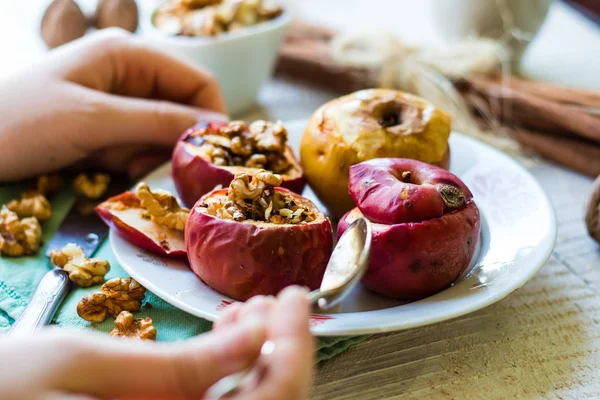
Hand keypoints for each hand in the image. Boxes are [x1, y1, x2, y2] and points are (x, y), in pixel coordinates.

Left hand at [0, 28, 226, 181]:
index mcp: (128, 54)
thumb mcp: (94, 120)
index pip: (196, 80)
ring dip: (152, 155)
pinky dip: (135, 162)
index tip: (210, 156)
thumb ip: (158, 121)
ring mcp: (115, 102)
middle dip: (175, 141)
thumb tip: (215, 130)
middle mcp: (127, 74)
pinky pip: (139, 146)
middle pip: (182, 109)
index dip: (211, 116)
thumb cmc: (19, 122)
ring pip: (162, 133)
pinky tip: (113, 170)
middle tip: (157, 167)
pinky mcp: (104, 129)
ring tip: (122, 167)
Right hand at [0, 286, 312, 399]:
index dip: (295, 349)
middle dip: (283, 351)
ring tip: (249, 311)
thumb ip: (175, 366)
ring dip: (259, 359)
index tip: (294, 298)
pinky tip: (223, 334)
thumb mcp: (77, 365)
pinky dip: (229, 371)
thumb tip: (257, 337)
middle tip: (278, 299)